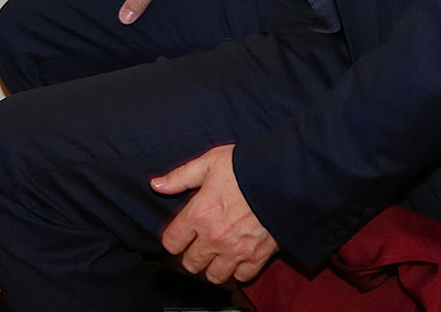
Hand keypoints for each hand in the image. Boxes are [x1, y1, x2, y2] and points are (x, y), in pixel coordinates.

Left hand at [154, 145, 277, 284]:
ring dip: (213, 267)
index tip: (180, 236)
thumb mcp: (209, 162)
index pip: (172, 242)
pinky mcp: (257, 257)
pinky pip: (241, 277)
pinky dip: (238, 271)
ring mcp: (236, 250)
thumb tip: (156, 184)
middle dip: (191, 256)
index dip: (173, 239)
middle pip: (191, 263)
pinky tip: (237, 258)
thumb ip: (180, 176)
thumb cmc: (246, 167)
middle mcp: (214, 237)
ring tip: (217, 255)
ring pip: (214, 276)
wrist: (283, 178)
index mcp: (198, 214)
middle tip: (198, 246)